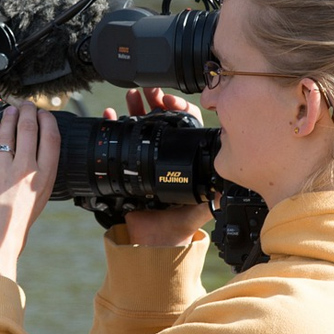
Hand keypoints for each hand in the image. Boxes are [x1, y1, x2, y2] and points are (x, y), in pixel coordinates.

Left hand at [0, 101, 60, 280]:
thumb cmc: (13, 232)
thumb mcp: (36, 203)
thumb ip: (36, 180)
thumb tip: (32, 161)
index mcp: (44, 179)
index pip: (51, 139)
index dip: (48, 121)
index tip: (44, 114)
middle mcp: (25, 171)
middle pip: (29, 130)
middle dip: (27, 112)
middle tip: (25, 106)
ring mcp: (2, 170)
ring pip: (7, 133)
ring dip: (9, 118)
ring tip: (9, 111)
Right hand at [104, 88, 213, 246]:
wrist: (153, 241)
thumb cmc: (179, 225)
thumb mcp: (199, 209)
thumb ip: (211, 198)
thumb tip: (224, 185)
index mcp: (185, 158)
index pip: (186, 125)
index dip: (180, 109)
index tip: (171, 103)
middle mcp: (166, 153)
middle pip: (162, 118)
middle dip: (155, 100)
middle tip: (151, 92)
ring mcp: (145, 156)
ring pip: (141, 122)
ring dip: (135, 105)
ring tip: (131, 95)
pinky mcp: (127, 163)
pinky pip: (118, 138)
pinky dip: (112, 123)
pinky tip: (109, 113)